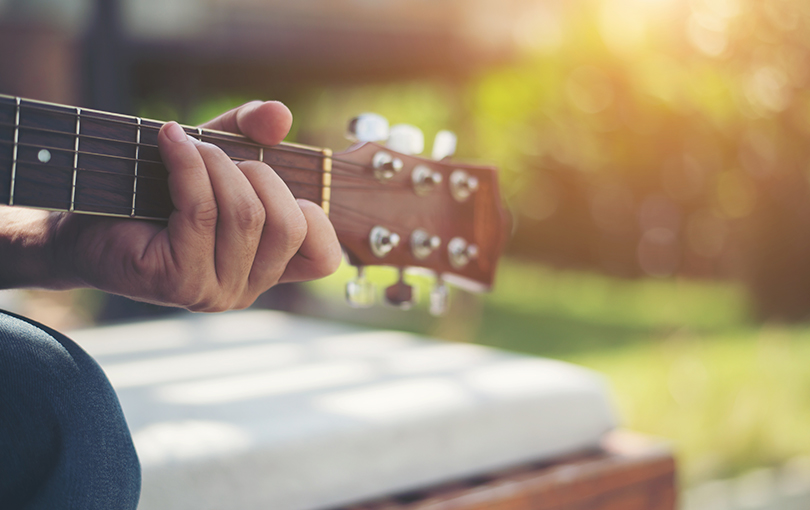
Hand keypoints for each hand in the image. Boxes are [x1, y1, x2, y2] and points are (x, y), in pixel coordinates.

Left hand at [46, 101, 340, 310]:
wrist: (80, 224)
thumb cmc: (153, 193)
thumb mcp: (216, 155)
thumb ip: (253, 134)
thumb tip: (280, 115)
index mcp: (266, 270)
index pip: (324, 258)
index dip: (313, 213)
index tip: (268, 179)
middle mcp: (247, 289)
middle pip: (287, 225)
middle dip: (258, 172)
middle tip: (218, 154)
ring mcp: (215, 292)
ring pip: (245, 215)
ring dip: (216, 163)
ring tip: (186, 145)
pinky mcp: (179, 281)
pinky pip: (202, 211)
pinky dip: (188, 165)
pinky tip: (169, 141)